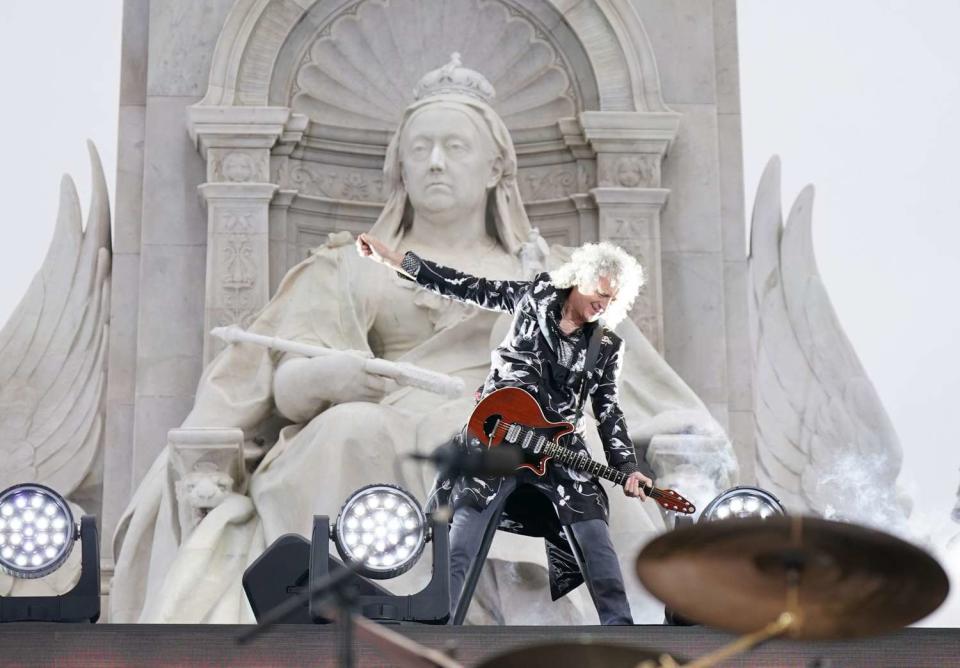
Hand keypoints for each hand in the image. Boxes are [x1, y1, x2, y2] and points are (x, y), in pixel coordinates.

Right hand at [274, 355, 391, 421]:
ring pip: (377, 395)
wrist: (316, 380)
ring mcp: (355, 392)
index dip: (393, 372)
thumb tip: (373, 358)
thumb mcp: (347, 355)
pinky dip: (373, 398)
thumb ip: (362, 355)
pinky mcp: (352, 401)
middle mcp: (358, 379)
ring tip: (377, 386)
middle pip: (382, 386)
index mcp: (358, 365)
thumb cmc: (333, 365)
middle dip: (388, 384)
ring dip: (380, 392)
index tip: (400, 373)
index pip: (381, 370)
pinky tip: (369, 393)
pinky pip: (369, 402)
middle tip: (390, 381)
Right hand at [356, 233, 402, 268]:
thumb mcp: (373, 245)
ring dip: (362, 251)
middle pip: (358, 243)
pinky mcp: (367, 253)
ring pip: (359, 248)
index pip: (360, 237)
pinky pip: (361, 253)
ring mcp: (367, 248)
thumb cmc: (381, 251)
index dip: (359, 241)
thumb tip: (361, 235)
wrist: (385, 257)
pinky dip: (362, 254)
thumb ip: (367, 240)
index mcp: (370, 239)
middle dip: (360, 247)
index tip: (362, 245)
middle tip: (366, 250)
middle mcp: (368, 242)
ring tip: (368, 253)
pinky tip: (368, 255)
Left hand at [623, 472, 651, 499]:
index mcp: (643, 494)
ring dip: (631, 483)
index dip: (642, 494)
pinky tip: (629, 479)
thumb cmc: (640, 478)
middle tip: (636, 480)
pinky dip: (627, 483)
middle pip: (635, 494)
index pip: (643, 498)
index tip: (640, 488)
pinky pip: (626, 489)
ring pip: (631, 491)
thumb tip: (649, 486)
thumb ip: (648, 482)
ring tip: (633, 478)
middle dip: (635, 486)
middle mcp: (637, 495)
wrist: (633, 476)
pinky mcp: (626, 492)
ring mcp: (631, 494)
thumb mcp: (646, 479)